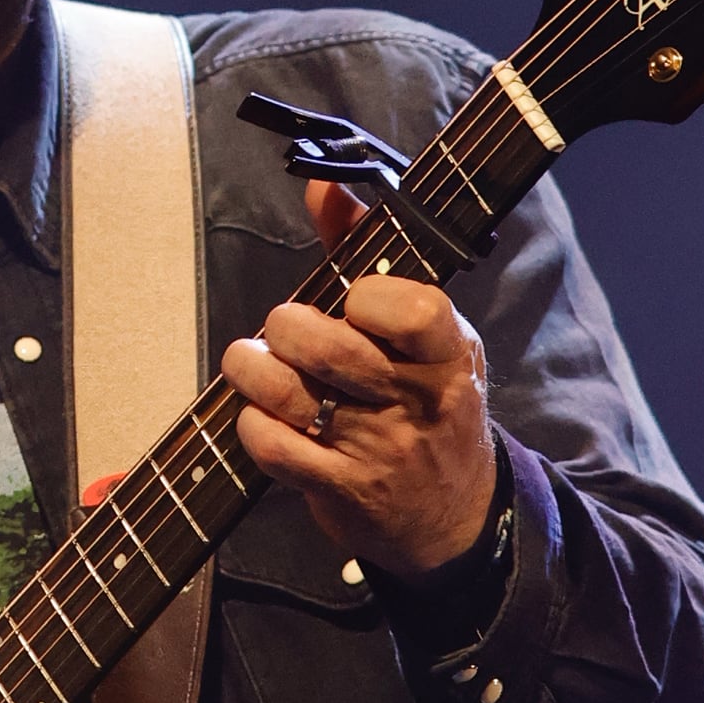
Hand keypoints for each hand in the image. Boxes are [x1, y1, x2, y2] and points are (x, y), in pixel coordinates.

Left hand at [220, 176, 497, 581]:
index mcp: (449, 353)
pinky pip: (274, 446)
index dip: (370, 296)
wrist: (455, 517)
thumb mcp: (426, 334)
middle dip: (288, 327)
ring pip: (292, 395)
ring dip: (252, 370)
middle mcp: (419, 401)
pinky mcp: (342, 490)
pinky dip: (252, 422)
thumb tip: (321, 185)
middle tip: (281, 327)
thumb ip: (368, 252)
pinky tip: (258, 413)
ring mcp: (379, 450)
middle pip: (333, 349)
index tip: (352, 299)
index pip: (416, 309)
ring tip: (248, 361)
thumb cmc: (428, 402)